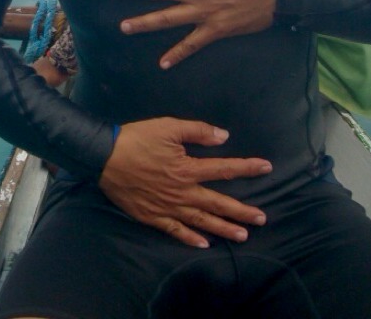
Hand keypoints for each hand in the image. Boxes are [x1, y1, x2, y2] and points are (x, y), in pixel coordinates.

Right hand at [99, 117, 270, 247]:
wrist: (103, 157)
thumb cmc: (136, 139)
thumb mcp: (167, 127)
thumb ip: (197, 131)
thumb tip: (223, 136)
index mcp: (187, 169)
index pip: (223, 169)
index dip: (246, 168)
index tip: (266, 168)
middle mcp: (182, 192)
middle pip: (217, 203)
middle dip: (241, 211)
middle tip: (261, 219)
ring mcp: (168, 207)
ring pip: (201, 221)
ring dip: (223, 228)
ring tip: (242, 236)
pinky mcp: (152, 216)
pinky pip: (175, 231)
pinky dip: (190, 238)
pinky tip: (204, 244)